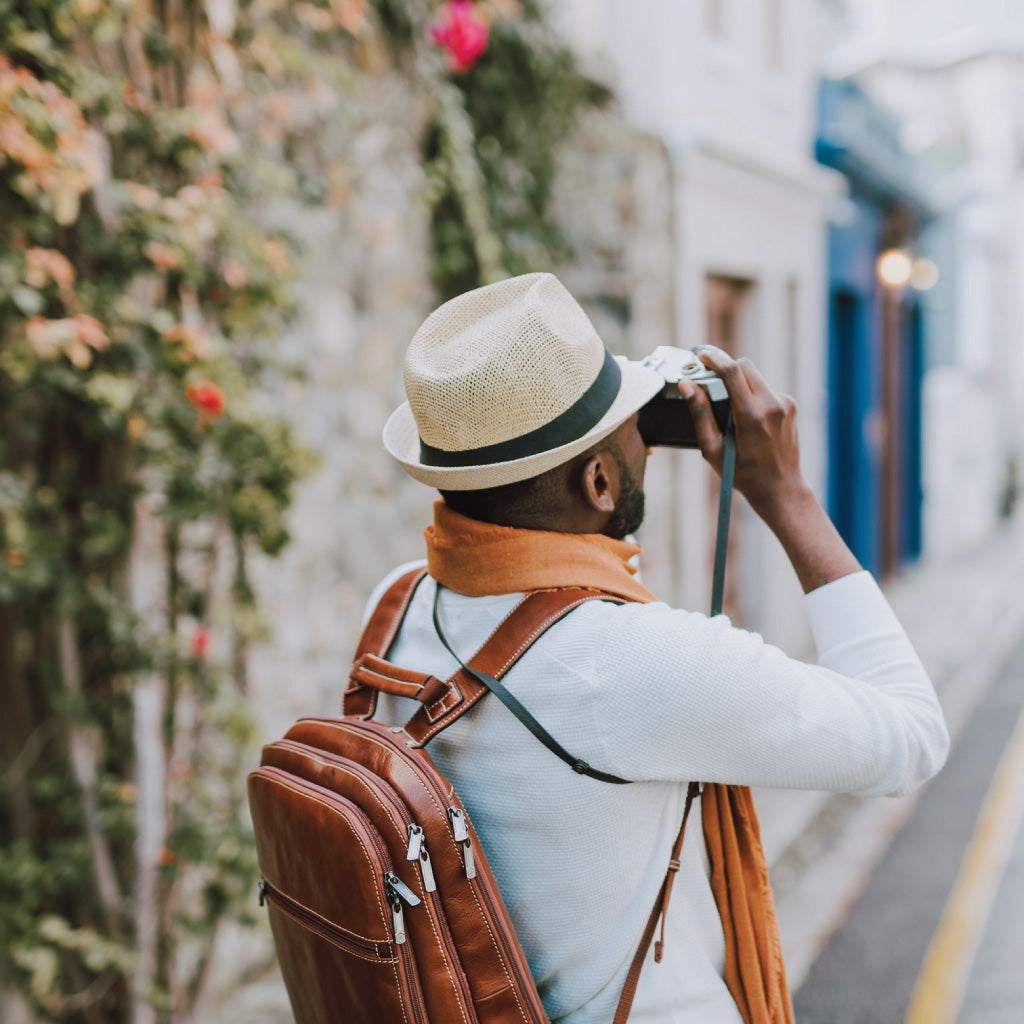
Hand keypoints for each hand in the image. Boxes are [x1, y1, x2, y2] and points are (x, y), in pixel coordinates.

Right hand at [677, 347, 803, 522]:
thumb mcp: (713, 448)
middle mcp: (772, 404)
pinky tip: (748, 419)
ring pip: (756, 377)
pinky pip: (766, 390)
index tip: (701, 355)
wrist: (780, 488)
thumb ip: (699, 414)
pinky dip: (753, 396)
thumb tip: (687, 385)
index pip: (732, 371)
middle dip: (726, 369)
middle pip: (745, 366)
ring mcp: (785, 403)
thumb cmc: (742, 474)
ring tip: (730, 410)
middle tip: (710, 382)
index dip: (713, 358)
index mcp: (751, 415)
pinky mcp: (791, 405)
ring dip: (740, 384)